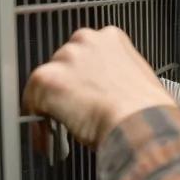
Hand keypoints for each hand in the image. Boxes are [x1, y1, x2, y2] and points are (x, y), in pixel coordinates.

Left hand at [22, 26, 174, 149]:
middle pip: (64, 64)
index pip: (87, 54)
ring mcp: (65, 58)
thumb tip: (105, 93)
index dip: (84, 78)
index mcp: (111, 38)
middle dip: (68, 89)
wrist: (141, 124)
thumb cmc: (146, 111)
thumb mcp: (138, 81)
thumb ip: (115, 76)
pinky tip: (49, 141)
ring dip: (52, 105)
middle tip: (75, 114)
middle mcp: (86, 41)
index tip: (85, 95)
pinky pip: (32, 103)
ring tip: (62, 129)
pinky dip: (38, 125)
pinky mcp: (47, 79)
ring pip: (47, 82)